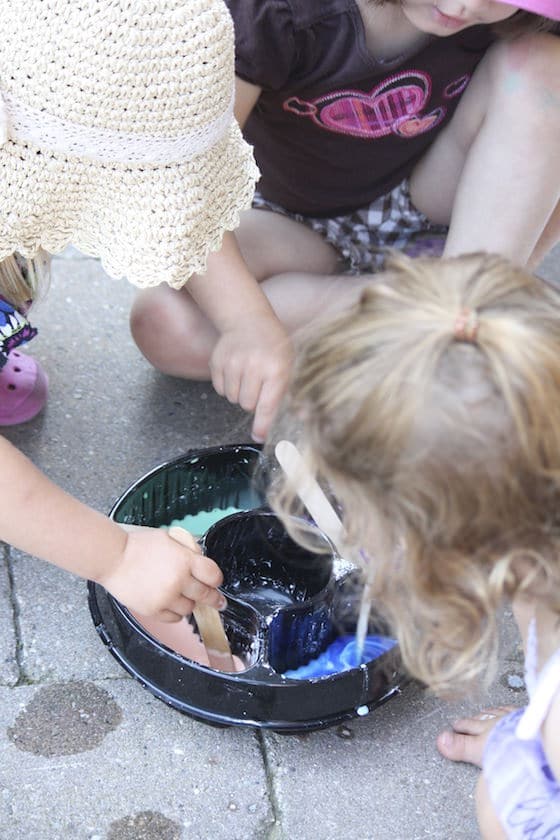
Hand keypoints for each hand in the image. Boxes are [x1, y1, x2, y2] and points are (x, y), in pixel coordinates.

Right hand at [97, 526, 224, 621]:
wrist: (112, 558)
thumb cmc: (137, 544)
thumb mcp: (169, 538)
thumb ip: (187, 550)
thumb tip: (200, 560)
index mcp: (185, 560)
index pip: (214, 575)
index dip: (217, 579)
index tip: (216, 582)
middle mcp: (178, 581)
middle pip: (206, 595)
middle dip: (213, 598)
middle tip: (218, 602)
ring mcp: (166, 597)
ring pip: (190, 608)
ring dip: (189, 603)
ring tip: (182, 596)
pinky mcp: (153, 610)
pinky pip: (173, 618)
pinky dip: (174, 613)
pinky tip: (170, 603)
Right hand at [210, 312, 292, 441]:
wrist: (249, 320)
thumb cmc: (274, 347)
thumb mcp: (289, 365)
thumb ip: (292, 392)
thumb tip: (302, 417)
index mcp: (276, 369)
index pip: (267, 406)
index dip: (263, 425)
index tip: (259, 436)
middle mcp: (253, 366)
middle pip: (247, 405)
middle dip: (252, 401)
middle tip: (258, 386)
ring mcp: (233, 363)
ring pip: (232, 398)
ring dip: (240, 393)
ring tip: (248, 375)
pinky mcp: (217, 361)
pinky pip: (220, 389)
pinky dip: (228, 386)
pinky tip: (236, 371)